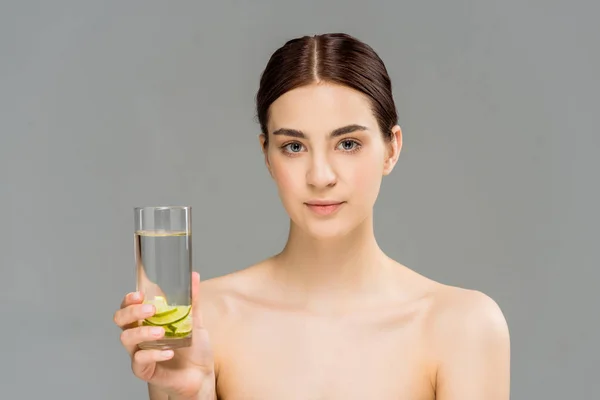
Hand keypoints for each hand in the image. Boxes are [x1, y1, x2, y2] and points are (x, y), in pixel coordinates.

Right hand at [114, 272, 215, 398]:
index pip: (128, 307)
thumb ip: (193, 300)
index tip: (138, 294)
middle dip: (131, 312)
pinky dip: (154, 354)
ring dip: (142, 332)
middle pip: (121, 320)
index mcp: (147, 322)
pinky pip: (140, 361)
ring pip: (126, 339)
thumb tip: (193, 275)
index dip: (129, 299)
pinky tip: (169, 351)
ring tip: (162, 332)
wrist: (201, 375)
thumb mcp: (195, 321)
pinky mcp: (145, 370)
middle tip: (150, 310)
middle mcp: (140, 336)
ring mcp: (140, 353)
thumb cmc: (194, 349)